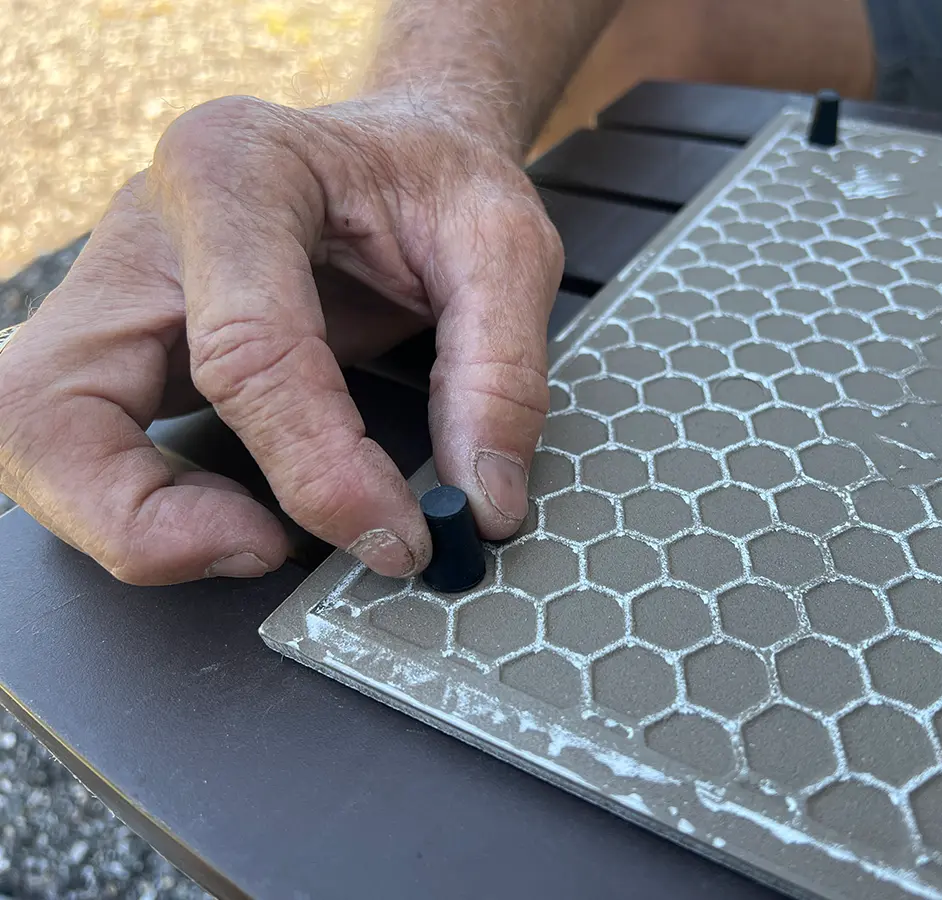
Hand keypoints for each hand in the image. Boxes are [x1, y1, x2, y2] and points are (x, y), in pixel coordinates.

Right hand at [0, 95, 562, 584]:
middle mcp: (148, 227)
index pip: (246, 352)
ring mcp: (118, 285)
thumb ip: (500, 376)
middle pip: (55, 401)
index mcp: (236, 170)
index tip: (397, 536)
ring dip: (129, 521)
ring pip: (38, 433)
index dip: (319, 471)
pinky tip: (238, 515)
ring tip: (258, 540)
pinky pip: (83, 445)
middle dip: (143, 518)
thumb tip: (481, 505)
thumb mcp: (505, 248)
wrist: (400, 149)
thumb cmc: (437, 179)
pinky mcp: (126, 340)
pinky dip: (144, 505)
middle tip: (270, 552)